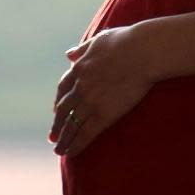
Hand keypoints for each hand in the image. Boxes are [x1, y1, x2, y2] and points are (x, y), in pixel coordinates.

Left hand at [49, 26, 153, 156]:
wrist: (142, 52)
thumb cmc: (126, 41)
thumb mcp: (99, 41)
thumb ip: (82, 50)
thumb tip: (68, 54)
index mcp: (79, 69)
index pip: (63, 89)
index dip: (59, 101)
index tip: (55, 111)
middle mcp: (80, 87)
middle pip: (63, 110)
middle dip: (57, 125)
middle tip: (52, 137)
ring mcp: (90, 102)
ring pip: (71, 125)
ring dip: (63, 139)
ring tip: (59, 150)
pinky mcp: (103, 114)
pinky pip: (85, 134)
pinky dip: (75, 145)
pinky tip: (70, 154)